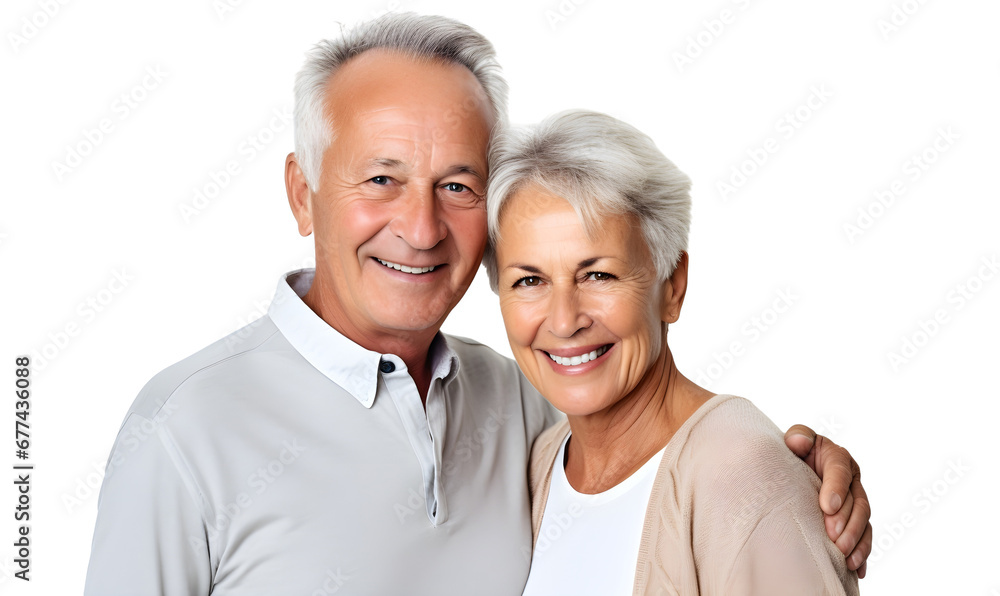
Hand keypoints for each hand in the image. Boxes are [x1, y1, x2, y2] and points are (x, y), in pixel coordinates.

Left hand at [784, 424, 871, 577]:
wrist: (794, 469)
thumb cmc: (793, 453)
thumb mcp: (795, 440)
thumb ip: (798, 436)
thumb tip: (799, 441)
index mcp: (838, 457)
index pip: (840, 470)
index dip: (835, 488)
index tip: (826, 507)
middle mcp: (851, 480)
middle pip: (856, 501)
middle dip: (847, 521)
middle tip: (833, 538)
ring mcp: (855, 501)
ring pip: (863, 522)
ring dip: (856, 540)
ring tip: (843, 556)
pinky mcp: (855, 520)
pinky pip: (864, 538)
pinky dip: (862, 553)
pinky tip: (857, 569)